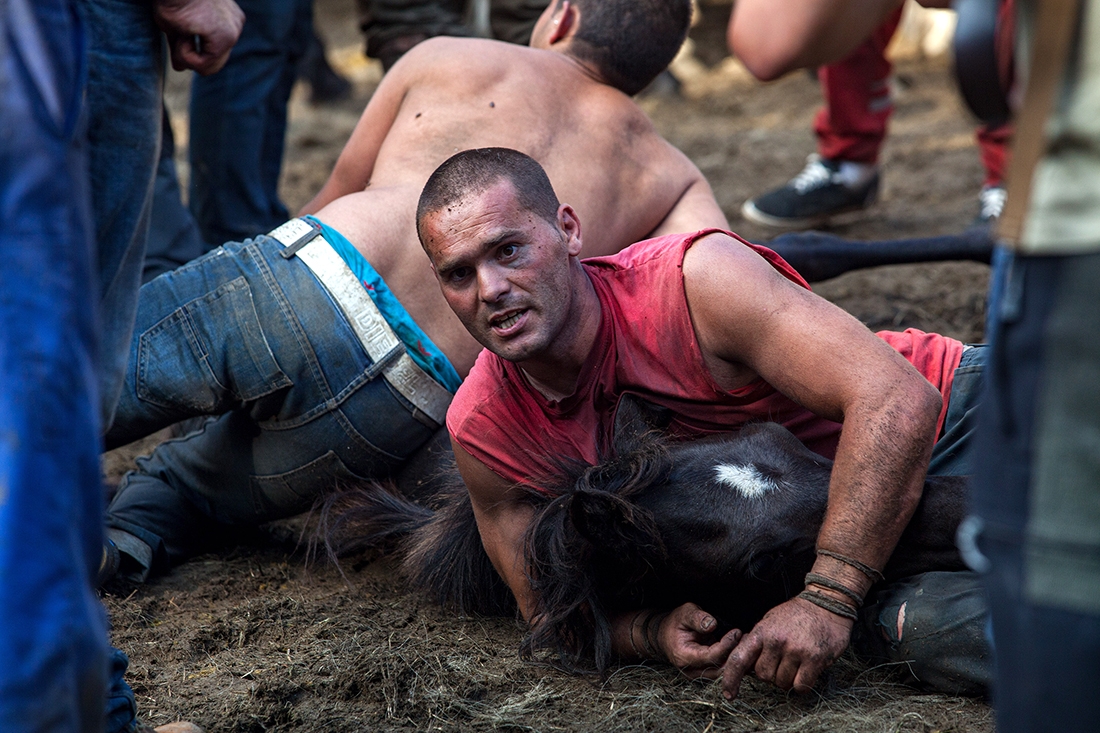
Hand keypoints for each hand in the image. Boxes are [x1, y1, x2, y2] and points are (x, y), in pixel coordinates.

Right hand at [154, 0, 244, 74]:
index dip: (191, 51)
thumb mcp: (175, 23)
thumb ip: (182, 45)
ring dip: (186, 54)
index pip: (213, 51)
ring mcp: (232, 31)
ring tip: (181, 31)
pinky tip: (184, 34)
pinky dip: (185, 54)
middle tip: (180, 34)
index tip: (179, 35)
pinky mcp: (225, 37)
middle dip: (191, 56)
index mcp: (226, 18)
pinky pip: (202, 64)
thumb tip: (180, 68)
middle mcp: (234, 24)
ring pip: (208, 67)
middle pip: (214, 63)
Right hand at [655, 603, 741, 678]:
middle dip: (735, 655)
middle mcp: (691, 670)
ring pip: (722, 674)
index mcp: (684, 656)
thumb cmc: (675, 623)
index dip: (726, 646)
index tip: (737, 632)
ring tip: (746, 642)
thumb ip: (698, 618)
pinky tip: (740, 649)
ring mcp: (698, 675)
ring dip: (735, 660)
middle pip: (719, 670)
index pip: (711, 657)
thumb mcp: (685, 613)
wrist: (664, 635)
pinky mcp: (705, 673)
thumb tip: (712, 624)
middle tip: (748, 639)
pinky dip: (732, 661)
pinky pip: (722, 671)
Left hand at [720, 596, 852, 699]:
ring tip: (797, 661)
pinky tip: (807, 670)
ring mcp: (795, 650)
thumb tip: (745, 666)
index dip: (730, 678)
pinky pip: (801, 686)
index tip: (728, 694)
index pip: (739, 659)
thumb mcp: (770, 622)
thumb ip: (757, 643)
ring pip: (782, 683)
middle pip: (764, 676)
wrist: (827, 605)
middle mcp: (776, 641)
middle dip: (772, 673)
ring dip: (788, 678)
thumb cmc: (796, 616)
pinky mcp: (814, 659)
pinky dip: (803, 684)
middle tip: (783, 660)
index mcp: (762, 631)